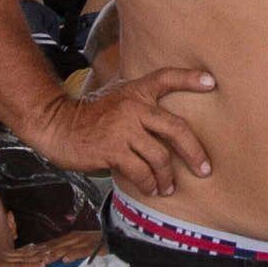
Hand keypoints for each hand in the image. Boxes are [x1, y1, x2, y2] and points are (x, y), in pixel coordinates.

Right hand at [23, 66, 216, 195]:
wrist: (57, 125)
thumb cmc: (89, 115)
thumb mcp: (115, 98)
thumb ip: (138, 103)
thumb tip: (164, 121)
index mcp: (135, 91)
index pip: (166, 78)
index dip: (189, 79)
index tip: (211, 82)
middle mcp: (133, 106)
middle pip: (176, 129)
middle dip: (195, 152)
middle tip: (204, 169)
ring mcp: (123, 128)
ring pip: (159, 157)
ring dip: (167, 176)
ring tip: (168, 187)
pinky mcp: (113, 149)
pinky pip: (140, 171)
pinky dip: (149, 183)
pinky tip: (151, 188)